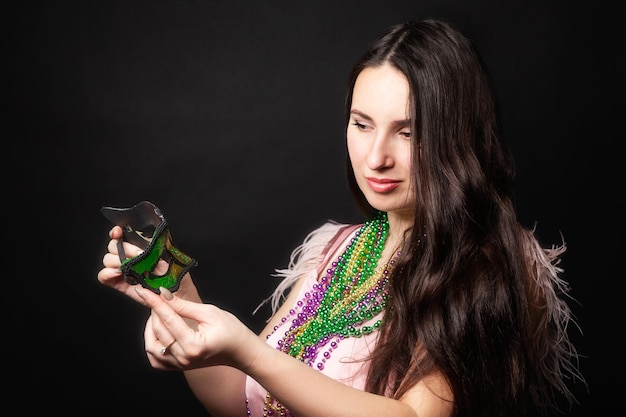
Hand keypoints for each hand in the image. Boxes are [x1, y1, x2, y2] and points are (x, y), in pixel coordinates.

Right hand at [97, 226, 200, 302]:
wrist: (177, 296)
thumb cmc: (177, 276)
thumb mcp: (170, 259)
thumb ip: (157, 250)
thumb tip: (144, 244)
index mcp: (142, 247)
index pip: (124, 235)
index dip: (118, 232)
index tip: (118, 232)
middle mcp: (130, 257)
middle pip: (113, 246)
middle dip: (122, 248)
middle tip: (136, 255)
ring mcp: (124, 270)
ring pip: (107, 259)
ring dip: (115, 261)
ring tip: (129, 266)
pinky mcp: (119, 283)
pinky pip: (103, 276)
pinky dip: (107, 273)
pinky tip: (117, 273)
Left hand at [135, 286, 259, 371]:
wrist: (240, 351)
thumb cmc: (231, 331)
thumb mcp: (210, 312)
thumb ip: (184, 305)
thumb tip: (164, 294)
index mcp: (193, 345)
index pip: (168, 320)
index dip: (155, 302)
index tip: (144, 291)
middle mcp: (184, 358)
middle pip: (158, 332)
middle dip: (154, 311)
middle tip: (157, 297)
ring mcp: (180, 365)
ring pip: (152, 347)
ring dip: (151, 328)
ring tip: (160, 313)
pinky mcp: (178, 367)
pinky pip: (156, 358)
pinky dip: (153, 344)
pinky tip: (159, 331)